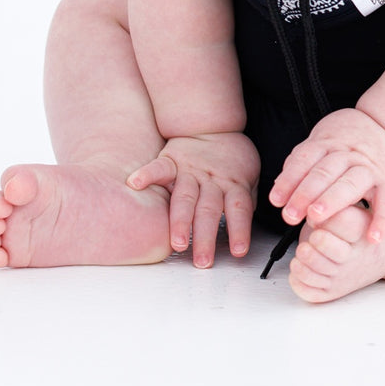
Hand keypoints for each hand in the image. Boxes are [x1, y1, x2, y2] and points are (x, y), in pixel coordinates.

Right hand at [127, 131, 259, 266]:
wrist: (213, 125)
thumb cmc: (231, 155)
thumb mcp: (249, 175)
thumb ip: (245, 198)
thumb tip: (245, 224)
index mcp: (233, 183)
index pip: (238, 209)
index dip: (239, 230)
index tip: (238, 251)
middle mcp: (211, 180)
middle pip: (208, 211)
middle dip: (205, 238)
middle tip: (203, 260)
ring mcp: (190, 172)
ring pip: (185, 199)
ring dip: (181, 223)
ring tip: (178, 243)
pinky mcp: (173, 161)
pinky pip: (159, 168)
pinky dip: (147, 174)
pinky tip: (135, 184)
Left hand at [268, 109, 384, 245]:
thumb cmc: (349, 140)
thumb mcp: (324, 140)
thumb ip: (302, 162)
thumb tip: (279, 186)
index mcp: (329, 142)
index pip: (305, 159)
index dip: (289, 180)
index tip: (276, 200)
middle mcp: (349, 153)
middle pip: (324, 172)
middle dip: (306, 194)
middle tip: (290, 215)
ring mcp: (371, 167)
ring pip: (351, 183)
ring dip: (333, 201)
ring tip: (316, 218)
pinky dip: (382, 220)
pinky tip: (373, 237)